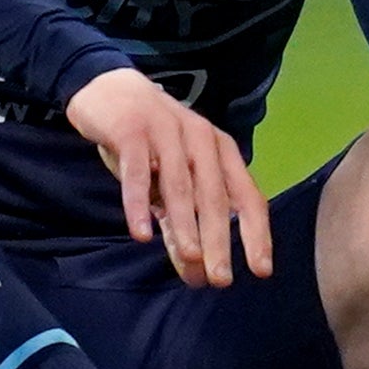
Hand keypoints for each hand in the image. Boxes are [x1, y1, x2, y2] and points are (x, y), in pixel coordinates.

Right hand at [68, 70, 271, 287]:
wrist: (108, 90)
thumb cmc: (148, 143)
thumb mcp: (170, 181)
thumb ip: (182, 222)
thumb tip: (196, 273)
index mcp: (220, 150)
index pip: (247, 196)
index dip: (256, 233)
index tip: (260, 270)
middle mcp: (200, 138)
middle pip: (214, 196)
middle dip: (219, 239)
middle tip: (220, 279)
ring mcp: (166, 132)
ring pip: (180, 187)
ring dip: (186, 225)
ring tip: (191, 259)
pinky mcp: (131, 131)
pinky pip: (137, 173)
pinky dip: (138, 204)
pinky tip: (141, 234)